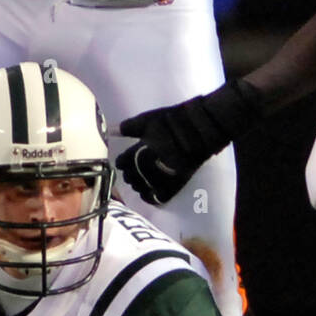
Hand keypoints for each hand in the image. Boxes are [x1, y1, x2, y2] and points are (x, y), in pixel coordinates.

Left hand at [117, 80, 263, 205]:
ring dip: (139, 186)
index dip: (122, 162)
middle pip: (135, 175)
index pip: (127, 160)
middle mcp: (155, 163)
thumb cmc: (175, 119)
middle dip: (130, 175)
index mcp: (146, 147)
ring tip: (136, 185)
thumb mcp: (150, 119)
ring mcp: (167, 173)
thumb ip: (130, 127)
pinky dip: (152, 197)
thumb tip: (112, 130)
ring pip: (146, 186)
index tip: (120, 162)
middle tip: (128, 174)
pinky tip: (148, 196)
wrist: (203, 127)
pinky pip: (161, 195)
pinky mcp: (179, 180)